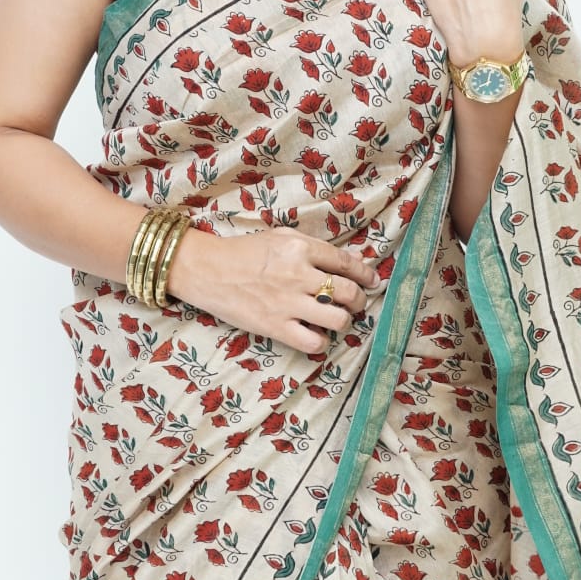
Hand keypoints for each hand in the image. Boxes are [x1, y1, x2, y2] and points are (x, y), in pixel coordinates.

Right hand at [167, 226, 381, 355]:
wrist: (208, 270)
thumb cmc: (244, 251)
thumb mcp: (281, 237)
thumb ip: (314, 248)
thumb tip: (349, 261)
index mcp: (301, 248)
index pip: (345, 262)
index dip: (365, 273)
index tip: (372, 280)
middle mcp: (299, 275)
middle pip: (348, 292)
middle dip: (359, 300)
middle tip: (357, 303)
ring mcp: (288, 303)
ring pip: (337, 319)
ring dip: (344, 320)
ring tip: (337, 318)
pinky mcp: (275, 326)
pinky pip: (313, 342)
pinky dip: (321, 341)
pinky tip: (316, 334)